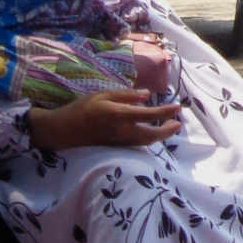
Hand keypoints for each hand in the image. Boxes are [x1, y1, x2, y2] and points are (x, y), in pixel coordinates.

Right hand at [29, 92, 182, 151]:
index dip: (165, 112)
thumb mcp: (103, 94)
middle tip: (178, 124)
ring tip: (168, 128)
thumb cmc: (82, 108)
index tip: (178, 107)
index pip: (149, 115)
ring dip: (159, 136)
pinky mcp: (115, 147)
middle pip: (151, 135)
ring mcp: (119, 142)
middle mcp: (122, 131)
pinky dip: (147, 139)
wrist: (64, 130)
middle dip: (167, 131)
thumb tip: (146, 95)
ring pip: (145, 142)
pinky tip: (150, 133)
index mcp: (120, 115)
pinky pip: (137, 144)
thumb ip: (126, 95)